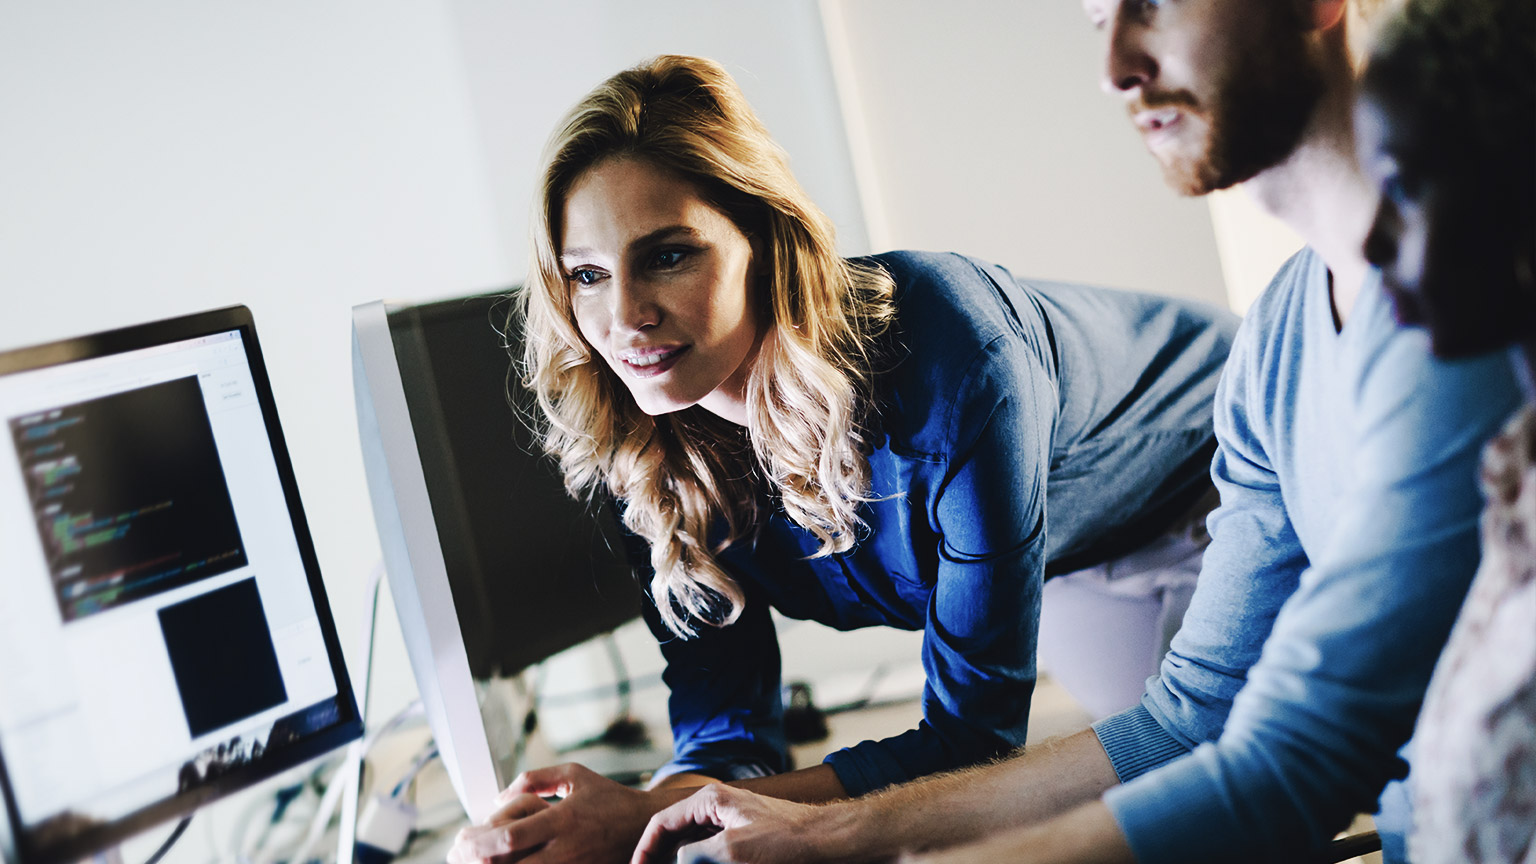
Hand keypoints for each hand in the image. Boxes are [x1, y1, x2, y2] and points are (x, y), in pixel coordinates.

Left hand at [448, 763, 662, 863]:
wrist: (648, 826)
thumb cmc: (609, 798)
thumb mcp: (575, 775)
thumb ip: (533, 778)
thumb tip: (497, 797)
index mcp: (562, 820)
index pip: (510, 838)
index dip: (478, 843)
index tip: (460, 839)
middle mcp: (564, 850)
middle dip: (475, 862)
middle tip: (455, 856)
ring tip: (472, 863)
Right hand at [631, 783, 833, 863]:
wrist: (828, 840)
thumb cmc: (787, 839)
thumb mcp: (732, 850)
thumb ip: (695, 855)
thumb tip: (676, 861)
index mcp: (710, 800)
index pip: (662, 823)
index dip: (644, 850)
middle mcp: (717, 806)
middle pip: (674, 832)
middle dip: (659, 855)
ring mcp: (730, 821)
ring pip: (691, 843)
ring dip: (678, 859)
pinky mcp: (742, 837)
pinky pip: (709, 850)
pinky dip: (697, 860)